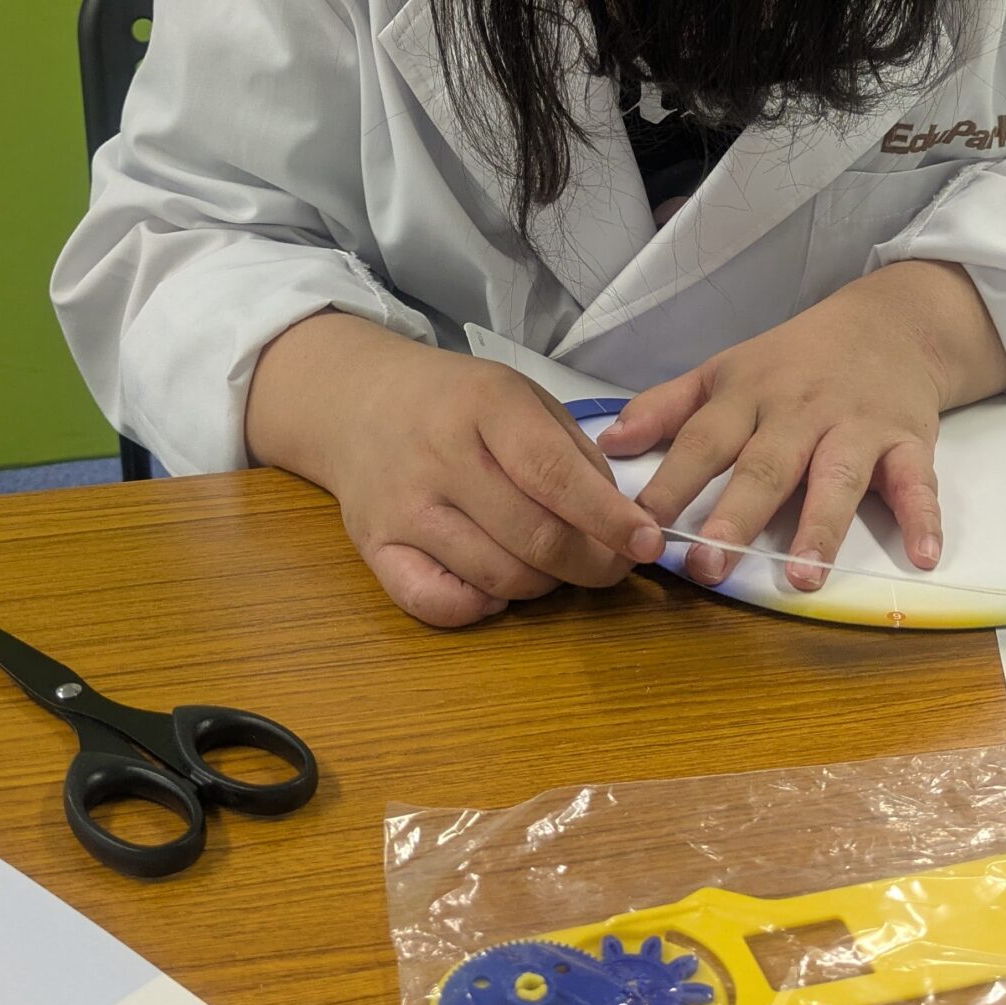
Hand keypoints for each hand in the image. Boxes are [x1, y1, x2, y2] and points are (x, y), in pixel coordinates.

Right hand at [246, 314, 663, 626]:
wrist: (357, 402)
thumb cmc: (456, 402)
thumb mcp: (521, 397)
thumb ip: (574, 454)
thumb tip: (621, 523)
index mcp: (484, 407)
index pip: (555, 476)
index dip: (609, 518)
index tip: (648, 542)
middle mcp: (439, 458)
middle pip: (535, 538)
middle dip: (592, 564)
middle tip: (613, 563)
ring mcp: (403, 508)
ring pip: (498, 578)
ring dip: (545, 584)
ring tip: (553, 561)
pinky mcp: (374, 547)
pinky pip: (437, 604)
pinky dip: (481, 607)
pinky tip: (496, 584)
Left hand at [596, 261, 1005, 589]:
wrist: (890, 321)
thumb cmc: (795, 358)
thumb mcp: (726, 370)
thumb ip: (665, 406)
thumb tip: (606, 443)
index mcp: (748, 395)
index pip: (701, 442)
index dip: (668, 484)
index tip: (636, 527)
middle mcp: (799, 412)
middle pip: (765, 465)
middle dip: (736, 516)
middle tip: (710, 566)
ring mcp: (856, 426)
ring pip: (837, 477)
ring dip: (821, 527)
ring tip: (804, 578)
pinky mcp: (909, 440)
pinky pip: (917, 480)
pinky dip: (923, 516)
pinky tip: (921, 555)